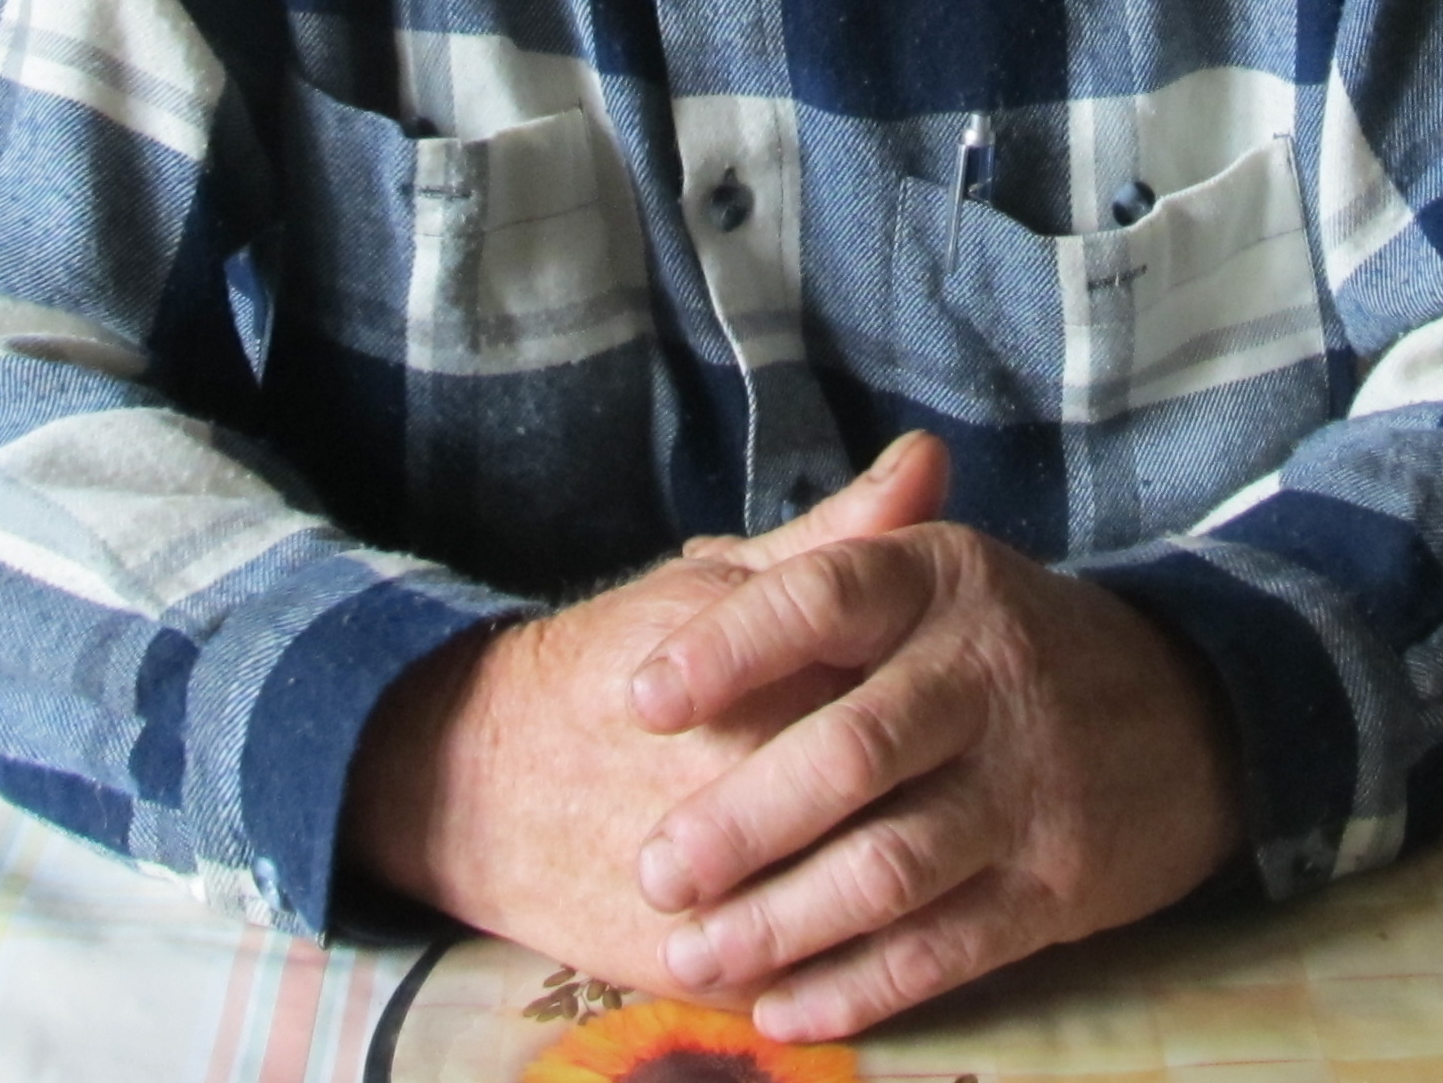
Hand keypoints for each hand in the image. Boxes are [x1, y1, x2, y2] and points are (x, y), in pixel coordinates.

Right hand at [339, 435, 954, 993]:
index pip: (902, 695)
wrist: (476, 782)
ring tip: (925, 857)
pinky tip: (877, 927)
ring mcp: (717, 887)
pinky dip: (854, 965)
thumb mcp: (718, 583)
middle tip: (955, 788)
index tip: (965, 704)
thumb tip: (930, 460)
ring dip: (905, 891)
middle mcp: (736, 782)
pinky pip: (812, 981)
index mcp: (761, 675)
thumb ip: (836, 539)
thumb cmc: (615, 663)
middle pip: (890, 805)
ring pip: (858, 905)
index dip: (947, 700)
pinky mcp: (696, 968)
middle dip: (936, 801)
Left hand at [623, 453, 1240, 1039]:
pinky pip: (945, 949)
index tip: (639, 699)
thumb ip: (816, 560)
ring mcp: (1031, 786)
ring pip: (891, 867)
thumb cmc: (1009, 641)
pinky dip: (857, 987)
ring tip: (693, 954)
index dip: (728, 648)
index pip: (824, 598)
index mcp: (941, 580)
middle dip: (743, 820)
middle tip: (654, 870)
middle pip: (853, 751)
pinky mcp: (1057, 888)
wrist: (1194, 714)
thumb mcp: (935, 572)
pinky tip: (781, 1009)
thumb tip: (685, 569)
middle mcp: (989, 675)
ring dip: (782, 921)